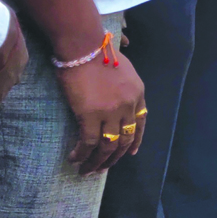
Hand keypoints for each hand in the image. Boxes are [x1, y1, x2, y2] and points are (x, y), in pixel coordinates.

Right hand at [59, 35, 146, 174]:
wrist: (83, 46)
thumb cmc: (97, 52)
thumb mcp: (123, 66)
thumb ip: (123, 83)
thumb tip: (116, 89)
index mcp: (138, 93)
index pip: (141, 123)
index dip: (136, 141)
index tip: (131, 153)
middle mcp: (128, 105)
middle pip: (126, 139)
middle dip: (115, 157)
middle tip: (104, 168)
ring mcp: (111, 112)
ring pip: (108, 146)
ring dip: (98, 162)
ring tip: (87, 171)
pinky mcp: (90, 115)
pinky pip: (89, 143)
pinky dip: (82, 154)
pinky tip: (75, 159)